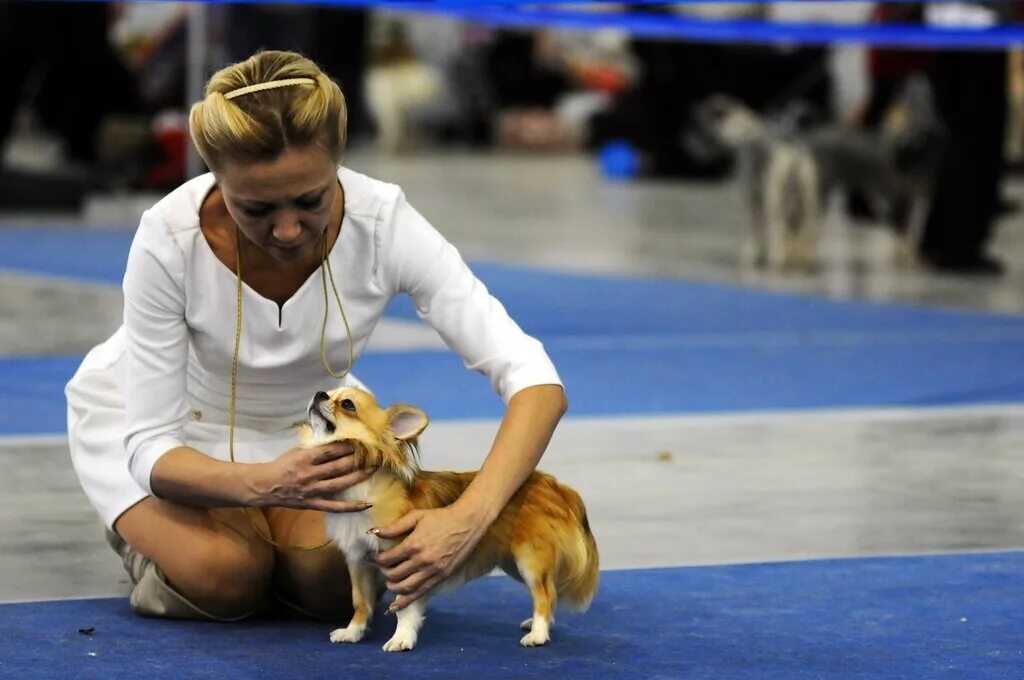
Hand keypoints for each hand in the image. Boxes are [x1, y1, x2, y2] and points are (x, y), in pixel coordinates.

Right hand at [251, 441, 372, 512]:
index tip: (363, 441)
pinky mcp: (313, 504)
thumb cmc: (282, 465)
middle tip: (374, 453)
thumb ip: (315, 446)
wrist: (265, 486)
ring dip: (359, 476)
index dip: (348, 446)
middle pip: (339, 466)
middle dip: (358, 459)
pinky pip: (335, 507)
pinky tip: (366, 504)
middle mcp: (310, 474)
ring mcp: (313, 490)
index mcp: (306, 458)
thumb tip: (337, 437)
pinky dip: (351, 507)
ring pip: (340, 483)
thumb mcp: (297, 451)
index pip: (331, 450)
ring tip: (373, 469)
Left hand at [369, 504, 486, 611]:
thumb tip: (373, 532)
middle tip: (381, 567)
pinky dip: (404, 602)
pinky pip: (419, 594)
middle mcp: (421, 562)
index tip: (370, 557)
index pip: (387, 559)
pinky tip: (394, 607)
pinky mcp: (440, 579)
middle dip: (383, 572)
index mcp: (413, 545)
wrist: (467, 524)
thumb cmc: (441, 517)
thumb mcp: (417, 516)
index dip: (375, 559)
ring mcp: (431, 572)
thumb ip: (394, 526)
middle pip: (393, 575)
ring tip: (388, 581)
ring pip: (404, 588)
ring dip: (391, 587)